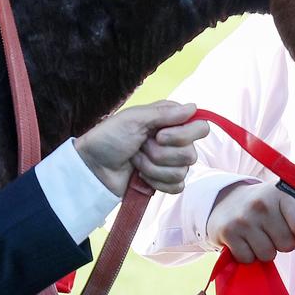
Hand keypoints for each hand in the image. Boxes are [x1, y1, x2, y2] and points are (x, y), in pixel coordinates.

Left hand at [75, 101, 208, 196]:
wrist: (93, 168)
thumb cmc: (109, 138)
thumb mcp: (133, 118)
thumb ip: (164, 113)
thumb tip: (193, 107)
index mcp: (171, 122)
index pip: (201, 129)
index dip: (183, 135)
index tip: (159, 135)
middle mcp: (176, 142)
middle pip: (191, 154)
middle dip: (160, 154)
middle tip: (140, 148)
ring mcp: (171, 163)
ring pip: (182, 172)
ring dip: (153, 168)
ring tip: (135, 161)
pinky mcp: (166, 182)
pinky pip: (177, 187)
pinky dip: (156, 183)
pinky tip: (141, 176)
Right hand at [207, 181, 294, 262]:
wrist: (226, 199)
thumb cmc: (265, 205)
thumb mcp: (284, 199)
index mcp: (281, 194)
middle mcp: (262, 204)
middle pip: (286, 245)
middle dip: (282, 243)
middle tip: (272, 232)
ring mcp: (244, 218)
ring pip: (268, 254)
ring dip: (265, 250)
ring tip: (258, 236)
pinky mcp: (228, 232)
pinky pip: (248, 258)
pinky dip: (248, 255)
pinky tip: (245, 240)